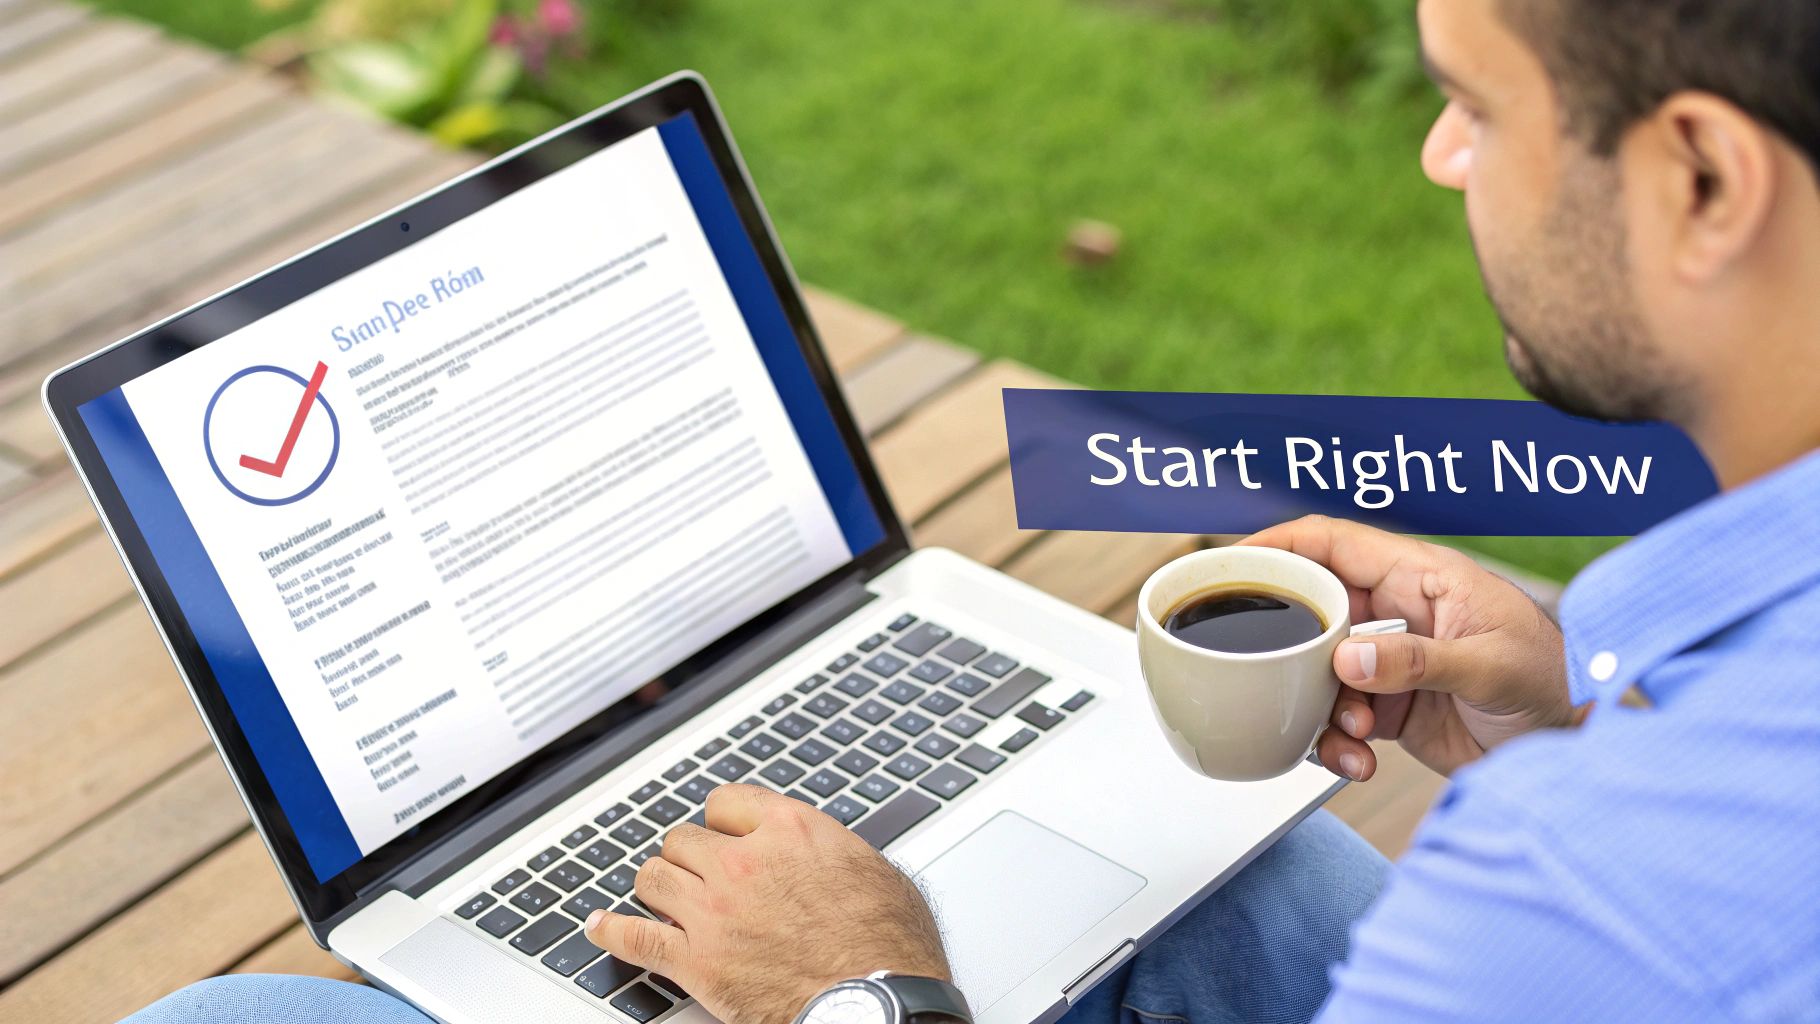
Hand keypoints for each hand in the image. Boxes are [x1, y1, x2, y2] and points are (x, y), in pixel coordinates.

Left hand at [584, 784, 952, 1023]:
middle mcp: (743, 862)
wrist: (874, 1002)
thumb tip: (829, 854)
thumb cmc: (887, 947)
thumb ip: (834, 852)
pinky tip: (600, 927)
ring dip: (659, 888)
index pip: (726, 802)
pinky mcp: (695, 962)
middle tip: (702, 876)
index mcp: (790, 831)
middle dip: (691, 857)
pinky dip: (610, 932)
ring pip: (652, 877)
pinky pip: (632, 938)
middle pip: (683, 838)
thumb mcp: (875, 873)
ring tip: (666, 900)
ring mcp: (713, 911)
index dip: (724, 823)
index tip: (725, 835)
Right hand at [1240, 516, 1571, 778]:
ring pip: (1318, 673)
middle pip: (1313, 613)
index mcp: (1420, 577)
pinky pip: (1339, 717)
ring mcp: (1391, 662)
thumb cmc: (1557, 680)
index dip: (1280, 545)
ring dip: (1320, 708)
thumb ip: (1417, 660)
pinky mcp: (1391, 707)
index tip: (1235, 563)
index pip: (1334, 543)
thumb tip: (1348, 660)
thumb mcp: (1489, 664)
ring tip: (1354, 733)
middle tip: (1279, 675)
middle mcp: (1398, 614)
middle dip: (1294, 650)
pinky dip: (1338, 743)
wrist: (1580, 746)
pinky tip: (1361, 760)